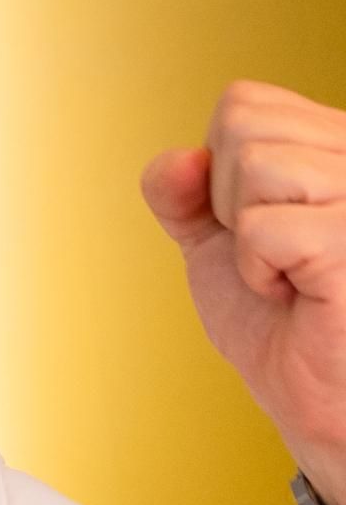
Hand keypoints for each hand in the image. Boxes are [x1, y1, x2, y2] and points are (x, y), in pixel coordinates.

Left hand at [142, 81, 345, 504]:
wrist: (316, 401)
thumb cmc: (282, 324)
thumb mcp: (215, 244)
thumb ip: (182, 193)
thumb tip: (174, 160)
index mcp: (335, 143)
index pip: (243, 103)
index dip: (218, 173)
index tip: (255, 227)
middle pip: (242, 125)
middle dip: (227, 203)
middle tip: (272, 257)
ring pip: (254, 166)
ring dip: (246, 240)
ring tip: (288, 275)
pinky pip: (262, 227)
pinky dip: (259, 271)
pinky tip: (297, 294)